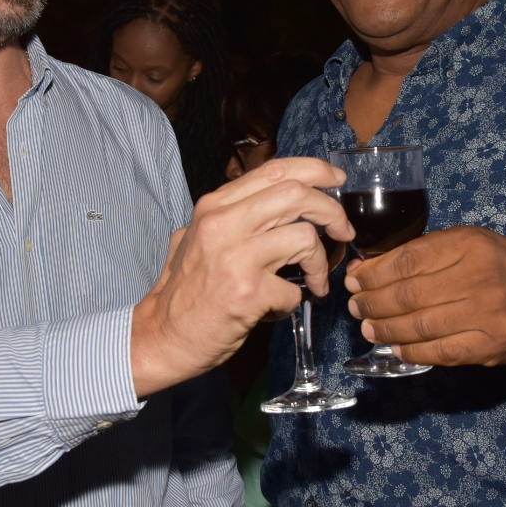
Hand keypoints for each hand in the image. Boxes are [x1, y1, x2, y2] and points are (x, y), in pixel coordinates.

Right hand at [130, 156, 349, 397]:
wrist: (162, 336)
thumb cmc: (185, 290)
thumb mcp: (198, 236)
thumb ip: (233, 214)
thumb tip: (279, 199)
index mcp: (215, 206)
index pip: (275, 170)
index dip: (316, 171)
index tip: (336, 181)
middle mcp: (223, 224)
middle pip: (297, 195)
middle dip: (332, 210)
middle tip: (343, 230)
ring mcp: (235, 258)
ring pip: (305, 237)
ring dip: (319, 262)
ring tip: (314, 280)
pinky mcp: (247, 294)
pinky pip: (295, 289)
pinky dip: (295, 300)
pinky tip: (279, 307)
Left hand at [346, 225, 505, 367]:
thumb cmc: (499, 266)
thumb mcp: (468, 243)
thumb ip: (425, 254)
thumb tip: (370, 270)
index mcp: (469, 245)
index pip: (408, 260)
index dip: (374, 273)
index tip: (355, 280)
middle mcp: (477, 278)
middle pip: (409, 294)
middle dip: (373, 302)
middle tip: (356, 306)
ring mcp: (485, 314)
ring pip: (420, 325)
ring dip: (386, 329)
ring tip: (368, 327)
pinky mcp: (489, 345)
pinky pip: (440, 352)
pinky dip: (412, 351)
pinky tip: (396, 347)